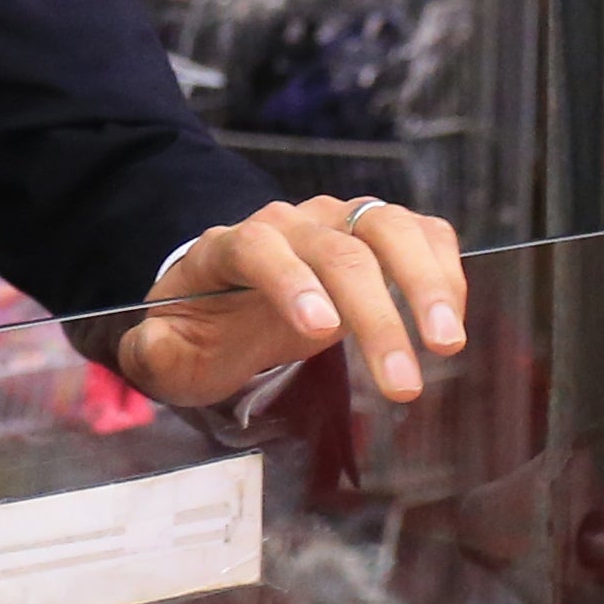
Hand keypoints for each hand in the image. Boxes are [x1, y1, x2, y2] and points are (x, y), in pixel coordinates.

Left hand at [119, 196, 467, 409]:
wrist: (229, 294)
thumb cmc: (203, 331)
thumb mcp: (167, 352)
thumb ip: (154, 353)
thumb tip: (152, 348)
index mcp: (230, 247)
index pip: (260, 248)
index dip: (290, 282)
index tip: (321, 331)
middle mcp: (289, 222)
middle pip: (338, 249)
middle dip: (375, 314)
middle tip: (403, 384)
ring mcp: (339, 220)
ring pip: (388, 226)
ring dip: (424, 283)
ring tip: (446, 344)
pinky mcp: (378, 234)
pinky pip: (421, 232)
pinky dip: (443, 269)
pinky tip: (451, 322)